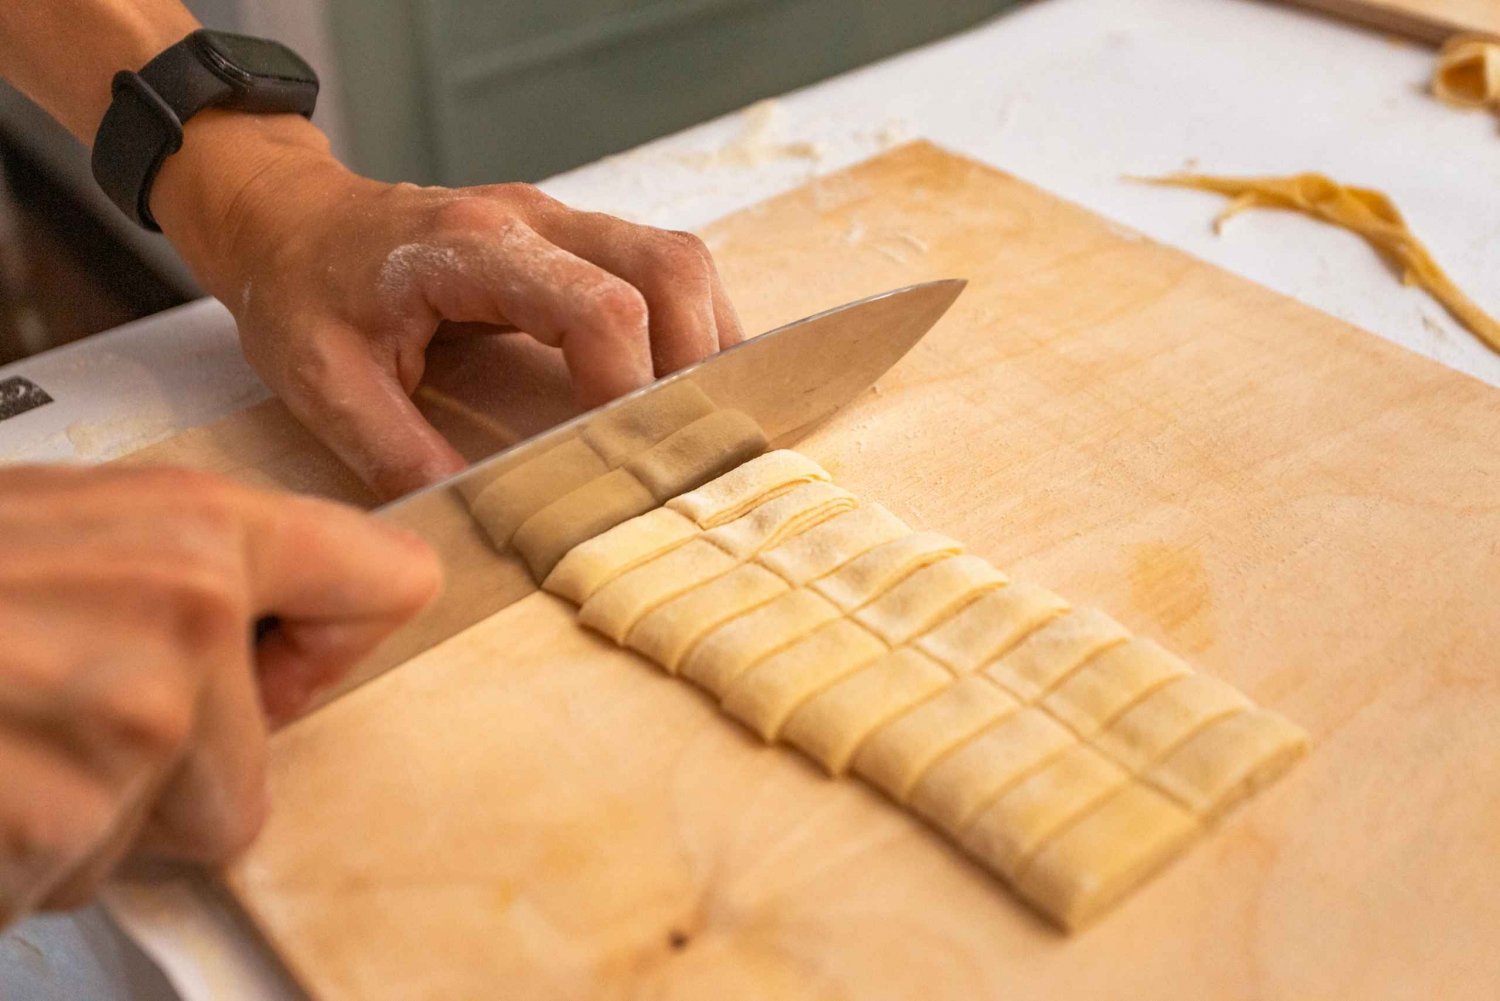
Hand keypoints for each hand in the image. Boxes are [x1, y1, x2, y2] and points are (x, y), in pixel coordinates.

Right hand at [0, 465, 439, 924]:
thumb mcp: (57, 522)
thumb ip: (177, 563)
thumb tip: (250, 602)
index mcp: (198, 530)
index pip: (386, 582)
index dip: (330, 643)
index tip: (287, 663)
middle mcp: (191, 620)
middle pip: (256, 767)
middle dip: (167, 774)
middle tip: (55, 709)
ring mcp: (141, 729)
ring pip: (171, 828)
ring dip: (86, 814)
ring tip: (7, 737)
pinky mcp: (71, 825)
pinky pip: (79, 877)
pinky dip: (23, 856)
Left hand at [154, 115, 744, 500]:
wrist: (286, 217)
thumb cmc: (299, 288)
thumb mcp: (324, 383)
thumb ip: (399, 453)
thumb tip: (482, 522)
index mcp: (470, 250)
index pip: (600, 307)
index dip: (633, 386)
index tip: (629, 456)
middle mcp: (532, 220)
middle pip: (668, 267)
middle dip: (695, 361)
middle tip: (684, 441)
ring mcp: (557, 221)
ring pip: (679, 260)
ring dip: (705, 339)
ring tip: (696, 415)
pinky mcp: (569, 237)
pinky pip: (660, 266)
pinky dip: (687, 324)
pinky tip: (675, 379)